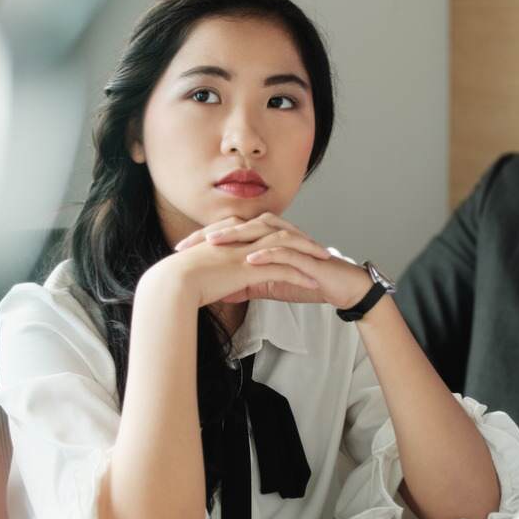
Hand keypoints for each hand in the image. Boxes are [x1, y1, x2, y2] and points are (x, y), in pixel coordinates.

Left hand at [175, 212, 371, 308]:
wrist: (338, 286)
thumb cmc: (304, 280)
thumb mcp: (267, 284)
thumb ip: (244, 284)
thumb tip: (218, 293)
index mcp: (264, 237)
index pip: (229, 231)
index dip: (204, 239)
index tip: (180, 250)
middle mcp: (276, 232)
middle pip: (239, 225)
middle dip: (211, 233)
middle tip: (187, 244)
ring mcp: (291, 240)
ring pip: (260, 231)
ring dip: (236, 236)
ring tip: (214, 243)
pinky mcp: (305, 252)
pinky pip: (284, 249)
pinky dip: (266, 253)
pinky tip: (250, 259)